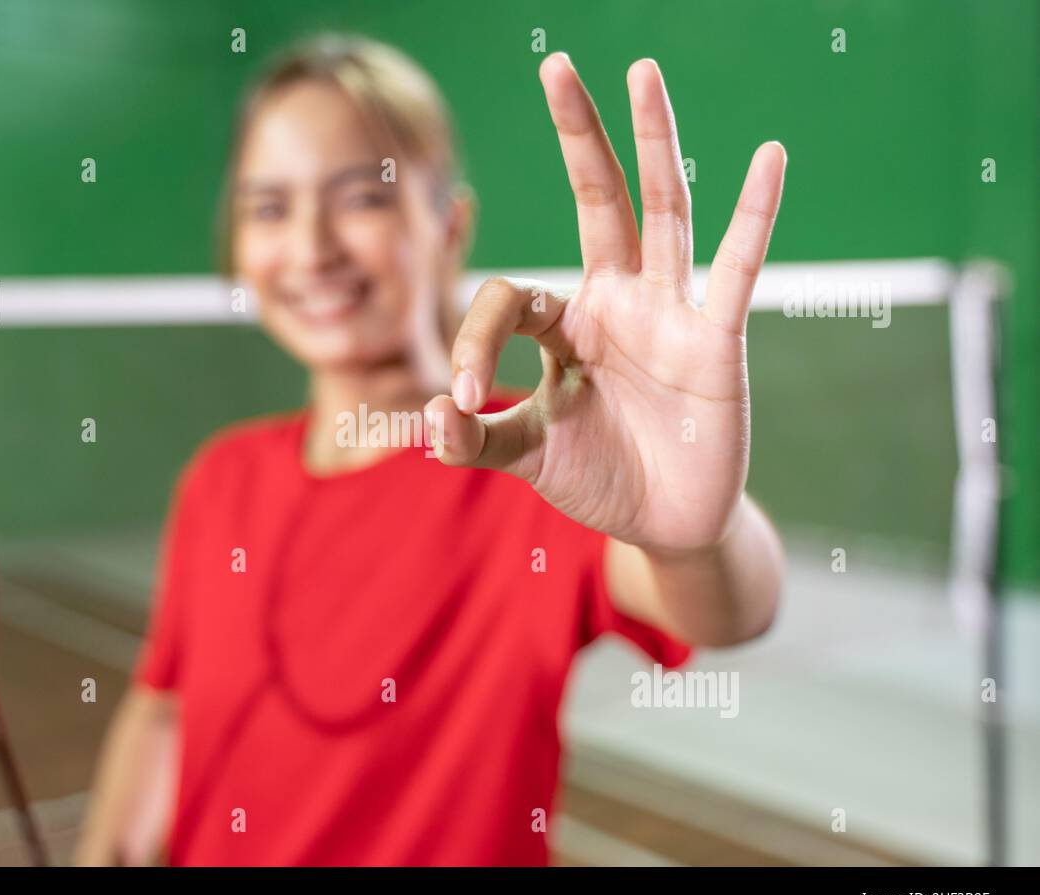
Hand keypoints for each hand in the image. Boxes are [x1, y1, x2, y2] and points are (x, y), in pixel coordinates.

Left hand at [427, 54, 785, 553]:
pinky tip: (769, 156)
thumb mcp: (527, 458)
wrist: (665, 524)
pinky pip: (736, 270)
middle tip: (555, 65)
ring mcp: (669, 314)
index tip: (460, 401)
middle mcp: (617, 302)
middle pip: (596, 201)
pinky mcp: (715, 342)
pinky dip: (754, 216)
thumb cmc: (599, 477)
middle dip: (577, 137)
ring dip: (652, 144)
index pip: (509, 299)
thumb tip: (429, 418)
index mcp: (565, 326)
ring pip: (661, 214)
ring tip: (642, 71)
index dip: (473, 341)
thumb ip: (477, 439)